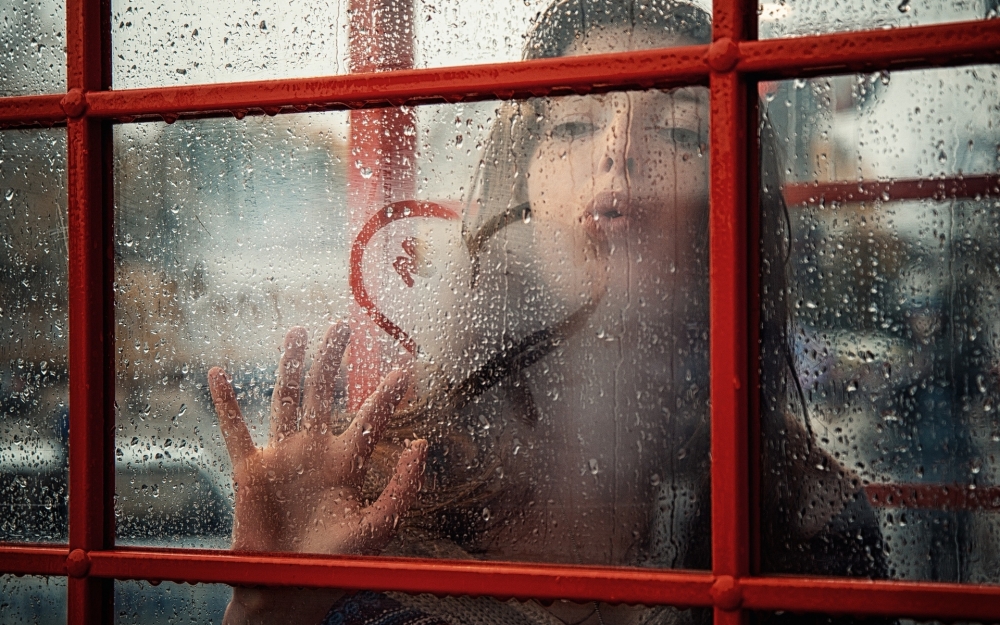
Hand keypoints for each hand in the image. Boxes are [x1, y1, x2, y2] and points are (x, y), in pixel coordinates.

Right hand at [208, 322, 426, 554]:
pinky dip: (226, 402)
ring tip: (298, 333)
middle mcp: (314, 452)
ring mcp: (281, 456)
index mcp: (346, 463)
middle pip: (323, 394)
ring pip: (285, 400)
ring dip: (290, 366)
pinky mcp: (249, 470)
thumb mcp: (379, 526)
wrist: (288, 587)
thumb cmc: (334, 562)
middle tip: (341, 327)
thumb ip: (401, 487)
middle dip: (332, 360)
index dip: (386, 395)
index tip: (405, 369)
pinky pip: (235, 430)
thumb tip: (420, 443)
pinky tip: (219, 374)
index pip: (369, 418)